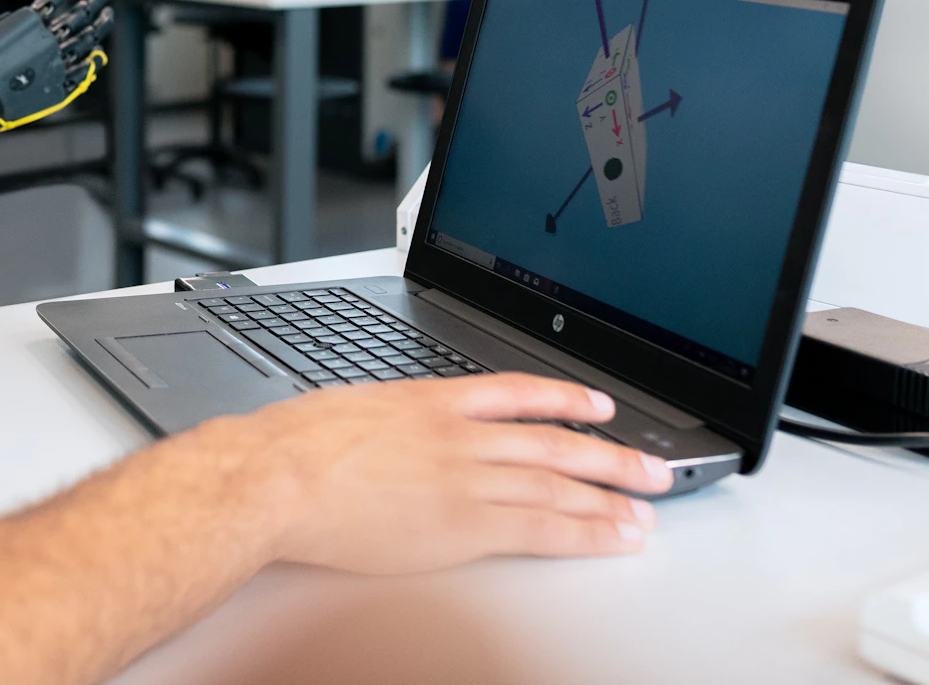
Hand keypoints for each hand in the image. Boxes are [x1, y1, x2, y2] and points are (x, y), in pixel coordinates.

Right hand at [0, 0, 113, 131]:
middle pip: (81, 13)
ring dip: (100, 23)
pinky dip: (92, 58)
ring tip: (107, 13)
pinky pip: (81, 70)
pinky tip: (97, 52)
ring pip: (86, 39)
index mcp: (24, 23)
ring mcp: (54, 64)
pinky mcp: (55, 88)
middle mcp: (45, 40)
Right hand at [233, 373, 673, 574]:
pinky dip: (586, 531)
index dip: (563, 398)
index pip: (515, 393)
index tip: (597, 405)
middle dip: (610, 456)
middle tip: (652, 467)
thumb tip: (387, 430)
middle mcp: (458, 435)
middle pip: (553, 441)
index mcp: (428, 401)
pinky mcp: (464, 524)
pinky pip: (541, 526)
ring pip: (558, 482)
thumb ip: (385, 420)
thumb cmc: (292, 445)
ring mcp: (465, 478)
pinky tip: (612, 536)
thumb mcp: (346, 409)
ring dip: (610, 496)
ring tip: (647, 507)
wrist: (277, 473)